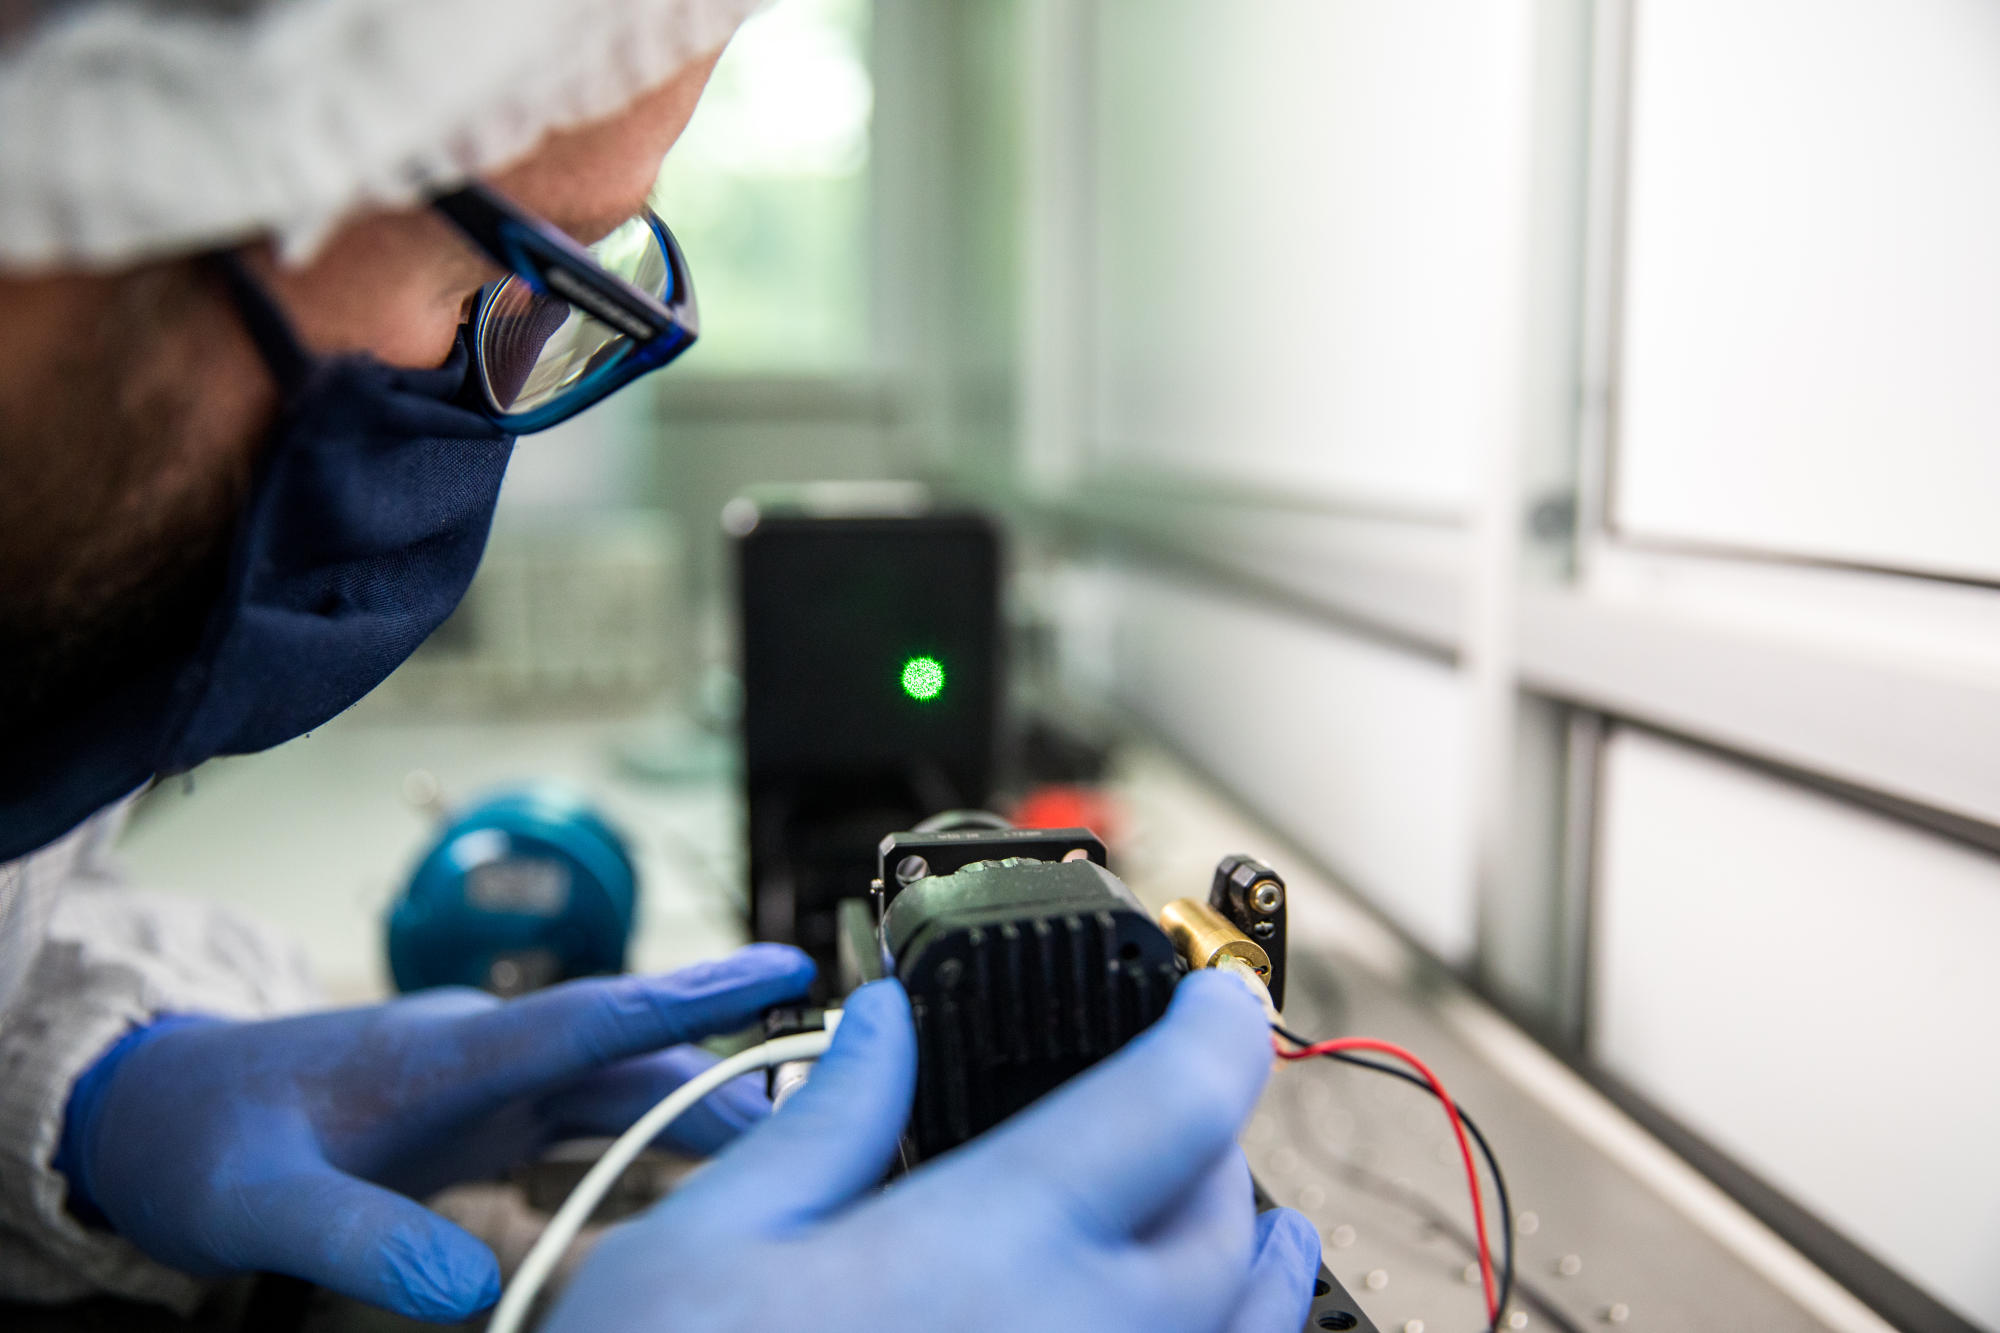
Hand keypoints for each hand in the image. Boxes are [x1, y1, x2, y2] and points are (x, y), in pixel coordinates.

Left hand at [58, 943, 814, 1320]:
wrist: (164, 1115)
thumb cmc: (210, 1144)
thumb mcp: (264, 1204)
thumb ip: (364, 1242)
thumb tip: (478, 1290)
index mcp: (445, 1053)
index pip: (589, 1015)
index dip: (693, 991)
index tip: (786, 964)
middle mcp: (488, 1056)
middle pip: (634, 1055)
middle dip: (735, 1062)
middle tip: (844, 1083)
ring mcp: (494, 1085)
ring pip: (628, 1088)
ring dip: (708, 1108)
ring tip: (805, 1138)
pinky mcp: (491, 1117)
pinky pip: (598, 1121)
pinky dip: (661, 1137)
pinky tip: (712, 1170)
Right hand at [544, 971, 1319, 1332]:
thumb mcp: (705, 1246)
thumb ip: (825, 1124)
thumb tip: (886, 1027)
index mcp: (989, 1247)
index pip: (1173, 1102)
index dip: (1215, 1025)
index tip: (1216, 993)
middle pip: (1227, 1219)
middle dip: (1215, 1145)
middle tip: (1177, 1110)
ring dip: (1264, 1268)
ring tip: (1263, 1228)